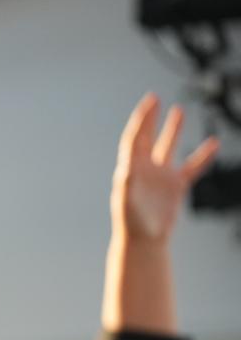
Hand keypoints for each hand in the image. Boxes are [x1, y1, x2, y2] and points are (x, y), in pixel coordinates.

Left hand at [113, 94, 219, 244]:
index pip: (135, 137)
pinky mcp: (175, 186)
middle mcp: (145, 169)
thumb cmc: (131, 222)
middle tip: (155, 98)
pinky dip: (203, 156)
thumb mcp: (126, 199)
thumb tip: (126, 167)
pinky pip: (192, 166)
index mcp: (131, 168)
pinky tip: (213, 144)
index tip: (150, 101)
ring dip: (173, 129)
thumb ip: (127, 181)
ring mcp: (161, 176)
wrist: (144, 240)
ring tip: (179, 111)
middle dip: (151, 118)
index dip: (142, 119)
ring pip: (169, 146)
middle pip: (148, 137)